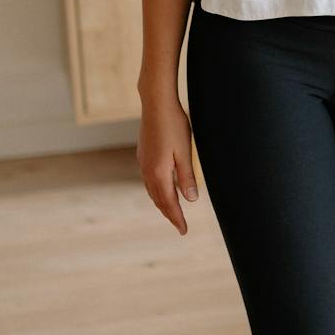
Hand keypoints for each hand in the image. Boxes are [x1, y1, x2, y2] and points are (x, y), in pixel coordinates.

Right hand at [137, 92, 198, 234]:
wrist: (156, 103)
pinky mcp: (143, 155)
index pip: (169, 203)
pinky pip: (150, 181)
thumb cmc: (174, 125)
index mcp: (159, 172)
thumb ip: (187, 176)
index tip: (184, 231)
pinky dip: (157, 191)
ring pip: (152, 191)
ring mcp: (143, 163)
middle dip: (169, 214)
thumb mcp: (185, 151)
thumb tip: (190, 200)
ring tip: (173, 211)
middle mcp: (147, 171)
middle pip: (158, 200)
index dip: (177, 218)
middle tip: (180, 226)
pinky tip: (164, 188)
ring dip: (162, 203)